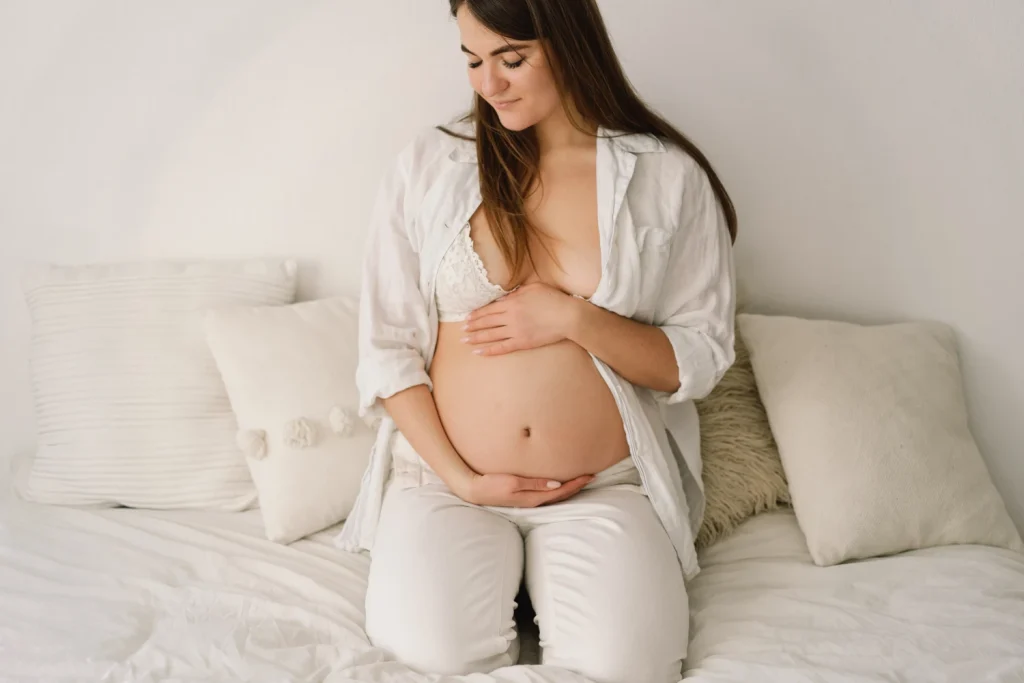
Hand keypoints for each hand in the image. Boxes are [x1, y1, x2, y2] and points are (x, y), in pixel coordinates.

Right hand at [454, 471, 593, 507]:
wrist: (473, 490)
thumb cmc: (491, 484)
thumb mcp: (513, 482)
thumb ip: (534, 483)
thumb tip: (557, 484)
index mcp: (534, 498)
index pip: (561, 491)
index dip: (577, 483)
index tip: (590, 475)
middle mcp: (534, 501)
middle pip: (561, 494)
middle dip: (577, 486)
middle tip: (592, 476)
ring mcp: (528, 500)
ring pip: (555, 494)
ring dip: (569, 487)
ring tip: (581, 479)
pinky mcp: (522, 496)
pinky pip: (546, 493)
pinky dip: (557, 487)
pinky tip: (558, 483)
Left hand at [462, 283, 578, 355]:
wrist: (567, 316)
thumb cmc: (553, 299)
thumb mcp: (533, 288)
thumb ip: (516, 293)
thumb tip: (503, 298)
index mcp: (512, 303)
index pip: (489, 309)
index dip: (477, 314)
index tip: (467, 317)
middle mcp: (510, 317)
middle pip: (487, 322)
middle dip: (473, 326)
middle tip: (462, 329)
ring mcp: (516, 331)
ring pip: (491, 335)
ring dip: (476, 337)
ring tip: (465, 340)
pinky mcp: (522, 342)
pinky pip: (502, 347)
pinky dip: (489, 350)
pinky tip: (479, 352)